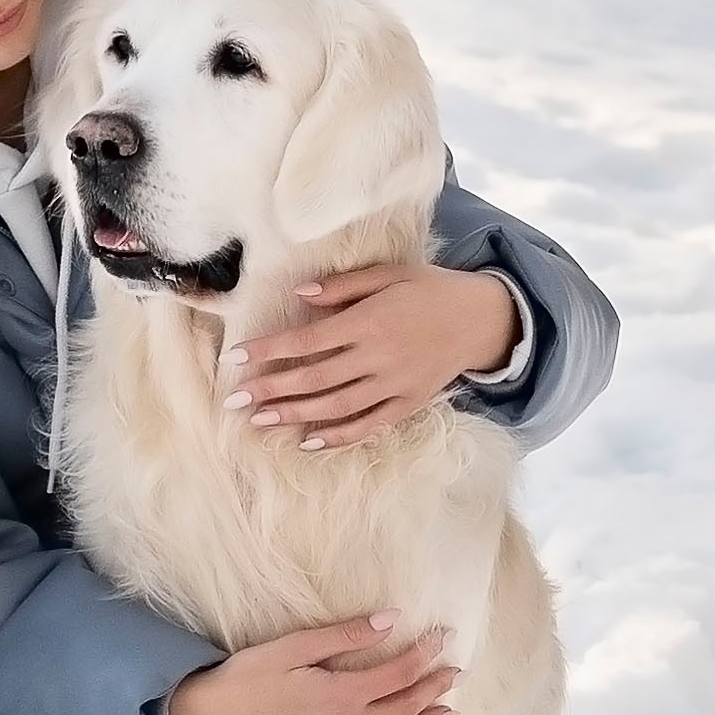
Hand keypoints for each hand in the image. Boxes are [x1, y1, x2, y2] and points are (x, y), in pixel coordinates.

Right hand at [168, 618, 456, 714]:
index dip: (424, 654)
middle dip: (432, 688)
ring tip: (447, 714)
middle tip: (455, 674)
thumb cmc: (249, 676)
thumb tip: (389, 620)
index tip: (443, 637)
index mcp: (343, 692)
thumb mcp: (294, 646)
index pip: (398, 672)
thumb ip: (344, 636)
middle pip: (402, 707)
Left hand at [221, 264, 518, 449]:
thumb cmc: (428, 289)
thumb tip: (299, 294)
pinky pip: (368, 425)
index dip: (269, 350)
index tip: (235, 357)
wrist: (480, 319)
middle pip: (315, 378)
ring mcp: (394, 384)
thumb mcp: (389, 273)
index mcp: (369, 321)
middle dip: (271, 389)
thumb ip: (343, 285)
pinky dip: (339, 436)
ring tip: (259, 420)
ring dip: (294, 415)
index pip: (308, 339)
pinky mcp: (407, 404)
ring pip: (336, 405)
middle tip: (234, 399)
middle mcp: (379, 356)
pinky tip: (309, 441)